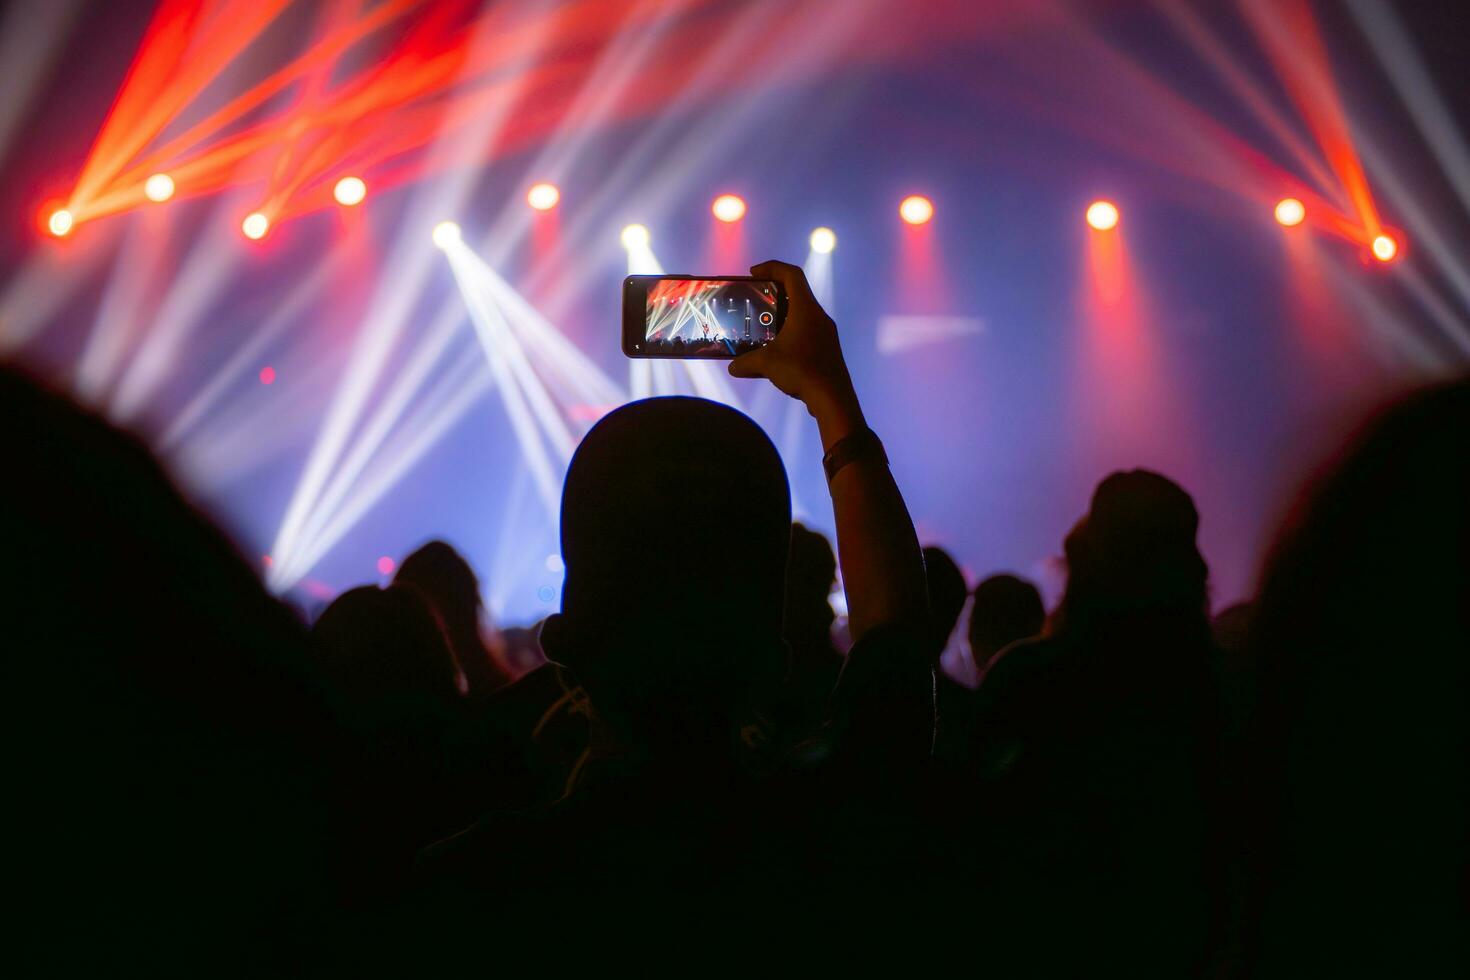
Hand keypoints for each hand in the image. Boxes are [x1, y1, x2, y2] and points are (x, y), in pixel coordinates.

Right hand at [729, 260, 863, 445]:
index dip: (772, 267)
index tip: (754, 273)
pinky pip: (808, 330)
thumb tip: (732, 367)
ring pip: (803, 313)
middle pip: (798, 292)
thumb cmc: (802, 371)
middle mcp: (819, 316)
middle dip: (775, 291)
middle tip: (756, 298)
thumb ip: (745, 362)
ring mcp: (826, 332)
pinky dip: (792, 331)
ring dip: (784, 313)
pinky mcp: (828, 348)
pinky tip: (779, 348)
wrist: (833, 398)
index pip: (792, 274)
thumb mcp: (766, 364)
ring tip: (764, 324)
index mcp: (806, 309)